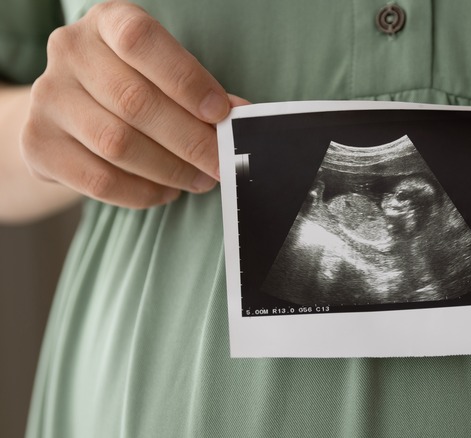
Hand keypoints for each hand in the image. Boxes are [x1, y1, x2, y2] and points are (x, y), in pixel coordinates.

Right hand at [21, 1, 246, 207]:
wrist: (70, 116)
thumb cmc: (135, 87)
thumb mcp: (165, 76)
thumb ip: (200, 93)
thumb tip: (240, 117)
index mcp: (107, 21)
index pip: (142, 40)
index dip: (186, 79)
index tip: (222, 113)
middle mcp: (69, 50)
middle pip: (135, 102)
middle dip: (191, 140)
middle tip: (221, 163)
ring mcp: (48, 96)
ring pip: (117, 144)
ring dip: (170, 170)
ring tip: (200, 179)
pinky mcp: (38, 143)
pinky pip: (99, 179)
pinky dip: (142, 192)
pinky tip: (166, 191)